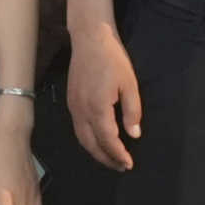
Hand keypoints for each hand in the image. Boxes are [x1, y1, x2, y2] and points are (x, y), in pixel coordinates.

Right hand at [69, 20, 143, 169]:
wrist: (90, 38)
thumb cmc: (113, 59)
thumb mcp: (130, 84)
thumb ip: (132, 111)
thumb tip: (134, 134)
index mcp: (98, 108)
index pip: (108, 140)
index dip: (118, 154)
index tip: (129, 163)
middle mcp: (82, 111)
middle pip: (91, 145)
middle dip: (106, 158)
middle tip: (121, 166)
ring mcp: (73, 107)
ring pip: (82, 139)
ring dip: (95, 152)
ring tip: (110, 158)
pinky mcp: (70, 101)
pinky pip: (78, 128)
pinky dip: (88, 140)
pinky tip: (97, 140)